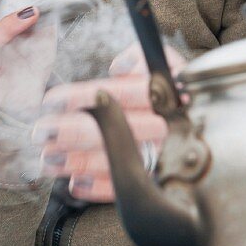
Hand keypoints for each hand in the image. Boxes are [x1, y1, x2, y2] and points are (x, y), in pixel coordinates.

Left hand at [34, 42, 185, 202]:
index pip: (114, 95)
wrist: (204, 115)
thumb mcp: (158, 59)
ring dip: (76, 161)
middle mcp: (161, 125)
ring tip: (48, 159)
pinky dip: (98, 189)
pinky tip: (75, 184)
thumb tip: (119, 67)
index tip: (50, 102)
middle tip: (41, 132)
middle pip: (109, 129)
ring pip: (113, 161)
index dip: (78, 98)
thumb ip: (138, 56)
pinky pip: (126, 189)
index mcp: (159, 93)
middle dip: (69, 131)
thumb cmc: (169, 84)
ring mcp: (158, 155)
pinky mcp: (155, 180)